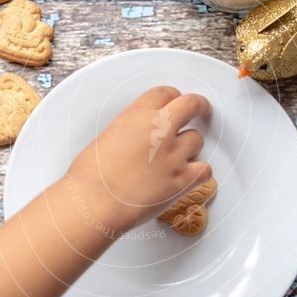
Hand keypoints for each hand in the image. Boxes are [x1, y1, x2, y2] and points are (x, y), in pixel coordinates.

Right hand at [64, 86, 211, 234]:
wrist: (94, 203)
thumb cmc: (91, 177)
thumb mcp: (107, 138)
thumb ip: (130, 131)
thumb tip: (138, 139)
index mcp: (137, 116)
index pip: (165, 93)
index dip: (173, 97)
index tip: (176, 102)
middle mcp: (159, 130)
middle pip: (191, 105)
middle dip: (199, 106)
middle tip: (201, 109)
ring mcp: (173, 155)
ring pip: (197, 140)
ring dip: (191, 146)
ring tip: (179, 157)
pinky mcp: (182, 180)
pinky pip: (205, 170)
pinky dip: (200, 173)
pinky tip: (191, 175)